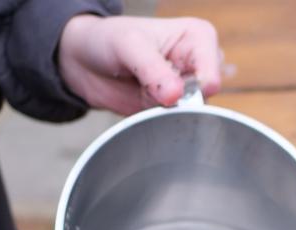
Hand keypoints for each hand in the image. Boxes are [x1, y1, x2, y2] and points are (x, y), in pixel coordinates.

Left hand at [58, 15, 221, 114]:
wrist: (84, 61)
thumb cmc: (108, 40)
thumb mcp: (129, 45)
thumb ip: (152, 69)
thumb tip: (176, 95)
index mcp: (199, 39)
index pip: (211, 74)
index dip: (192, 88)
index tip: (170, 88)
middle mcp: (197, 65)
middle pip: (204, 99)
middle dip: (176, 101)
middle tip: (148, 87)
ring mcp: (184, 90)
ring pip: (188, 115)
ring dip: (163, 111)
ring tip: (141, 90)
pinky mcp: (169, 109)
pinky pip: (171, 124)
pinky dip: (154, 120)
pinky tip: (139, 102)